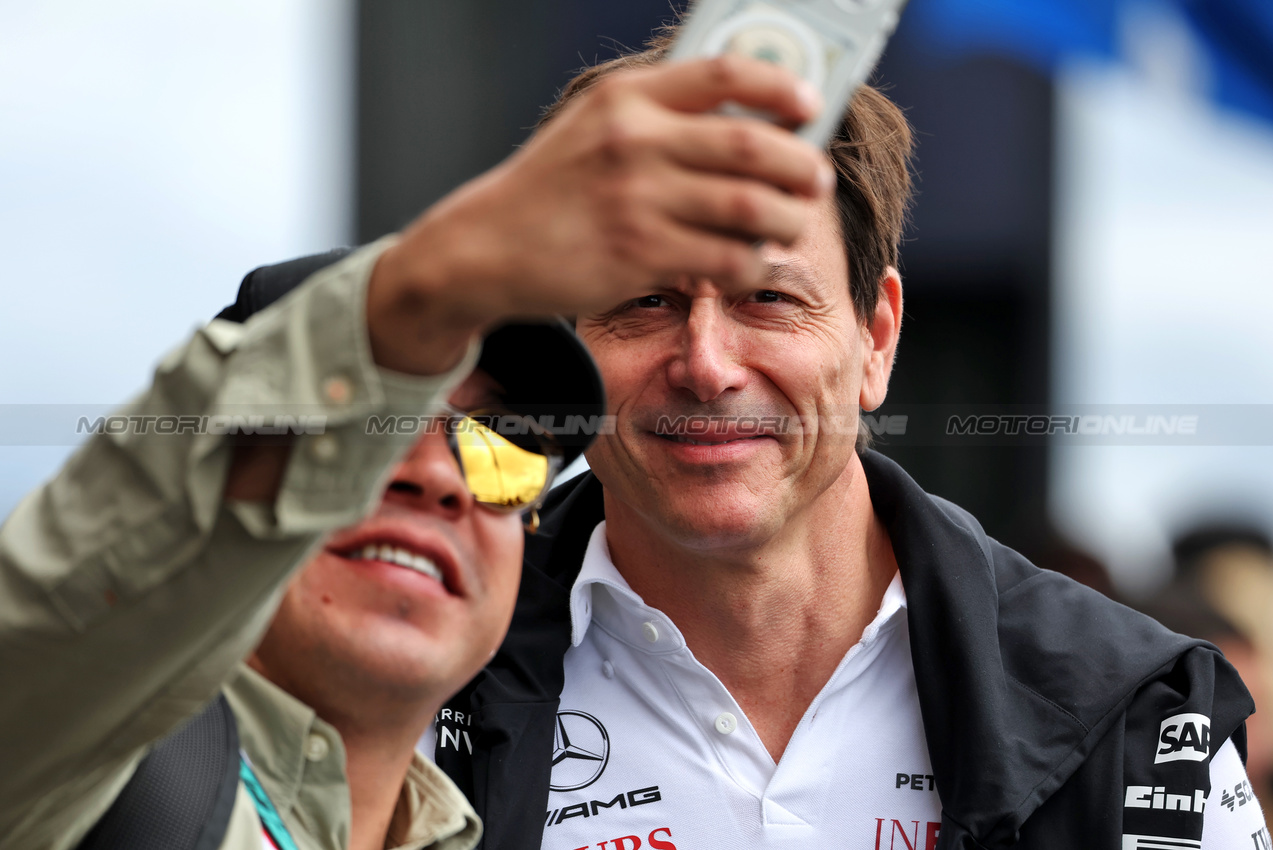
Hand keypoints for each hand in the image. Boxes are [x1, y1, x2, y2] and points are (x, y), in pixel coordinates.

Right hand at [366, 55, 834, 374]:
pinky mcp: (638, 255)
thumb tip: (755, 124)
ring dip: (786, 220)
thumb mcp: (595, 127)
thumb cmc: (554, 189)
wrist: (487, 247)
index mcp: (627, 97)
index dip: (781, 88)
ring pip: (750, 208)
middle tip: (816, 180)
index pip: (724, 75)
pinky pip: (726, 259)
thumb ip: (662, 116)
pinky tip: (750, 262)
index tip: (811, 105)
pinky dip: (752, 263)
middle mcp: (633, 141)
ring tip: (789, 225)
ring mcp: (636, 200)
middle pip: (753, 147)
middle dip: (801, 166)